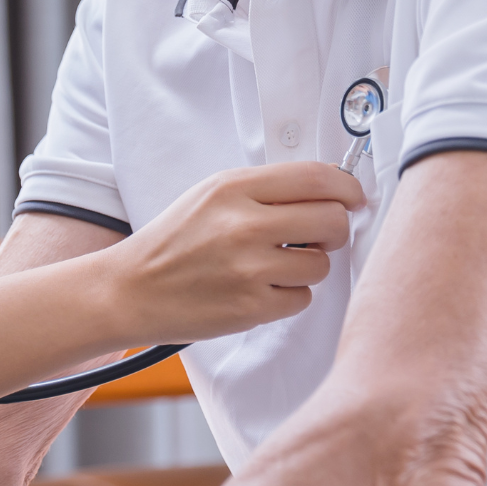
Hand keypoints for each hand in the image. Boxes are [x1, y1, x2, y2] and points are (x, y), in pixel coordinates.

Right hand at [98, 162, 365, 345]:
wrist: (133, 289)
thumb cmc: (175, 240)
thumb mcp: (211, 195)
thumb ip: (265, 189)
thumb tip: (329, 192)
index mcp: (233, 187)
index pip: (316, 178)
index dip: (347, 188)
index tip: (353, 198)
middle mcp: (244, 224)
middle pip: (332, 220)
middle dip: (335, 229)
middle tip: (318, 236)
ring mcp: (249, 268)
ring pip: (322, 264)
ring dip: (308, 266)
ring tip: (276, 265)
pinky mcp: (251, 307)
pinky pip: (302, 298)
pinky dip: (288, 295)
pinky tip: (260, 288)